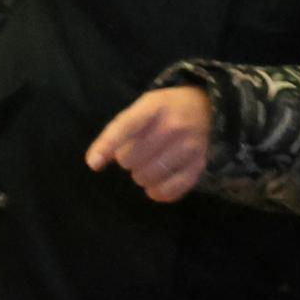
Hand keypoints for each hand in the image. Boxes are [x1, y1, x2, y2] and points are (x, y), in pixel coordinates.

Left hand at [86, 86, 213, 202]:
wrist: (206, 108)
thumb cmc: (165, 109)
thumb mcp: (143, 107)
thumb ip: (120, 130)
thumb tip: (96, 161)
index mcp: (154, 107)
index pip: (125, 128)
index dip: (107, 146)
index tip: (93, 164)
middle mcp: (173, 126)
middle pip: (131, 158)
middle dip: (127, 160)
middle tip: (137, 153)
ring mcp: (188, 146)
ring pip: (147, 177)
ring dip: (141, 176)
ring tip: (147, 165)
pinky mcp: (199, 165)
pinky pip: (169, 191)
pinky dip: (157, 192)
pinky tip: (155, 185)